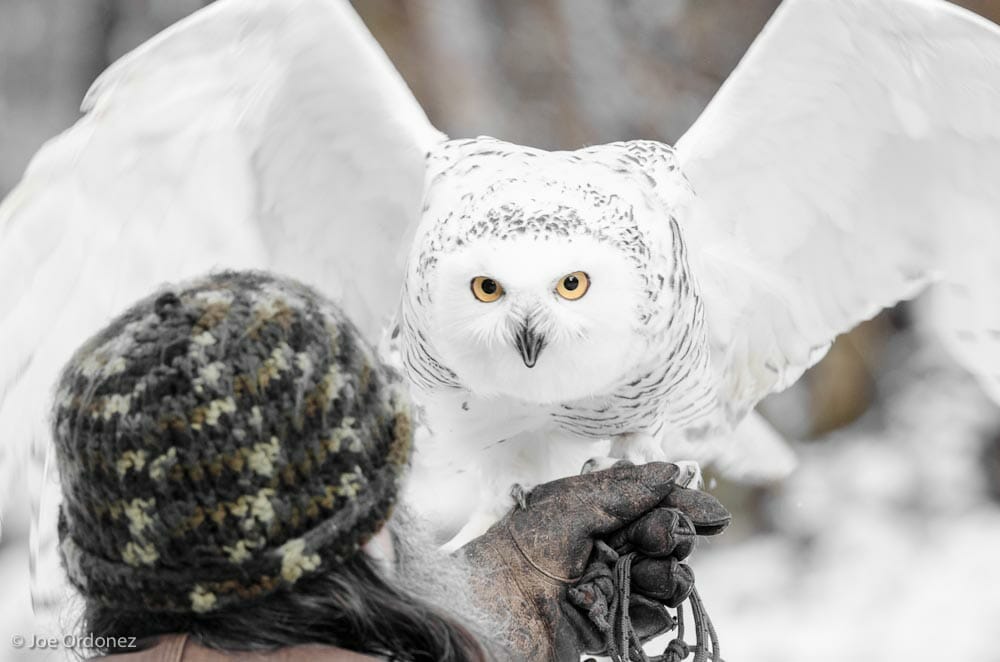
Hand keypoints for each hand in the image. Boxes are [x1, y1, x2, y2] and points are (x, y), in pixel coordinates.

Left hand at [459, 462, 729, 660]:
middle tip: (664, 539)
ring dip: (666, 577)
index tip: (714, 514)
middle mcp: (605, 548)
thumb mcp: (570, 506)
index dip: (683, 506)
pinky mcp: (609, 626)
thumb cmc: (520, 550)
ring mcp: (609, 588)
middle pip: (665, 541)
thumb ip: (624, 491)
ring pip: (666, 582)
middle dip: (672, 537)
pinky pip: (651, 620)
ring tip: (644, 575)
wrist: (489, 612)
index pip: (652, 503)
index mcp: (593, 513)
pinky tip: (629, 608)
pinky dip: (648, 614)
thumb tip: (671, 470)